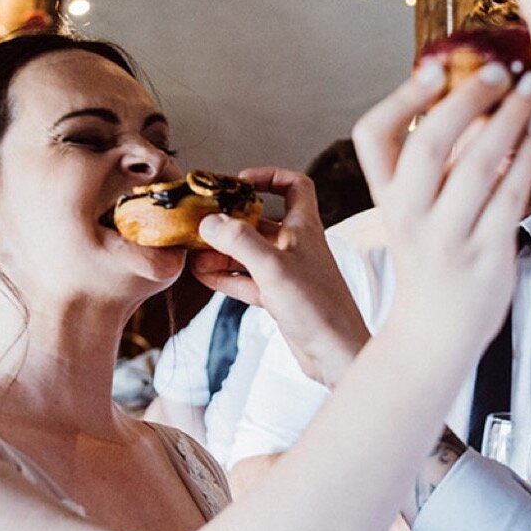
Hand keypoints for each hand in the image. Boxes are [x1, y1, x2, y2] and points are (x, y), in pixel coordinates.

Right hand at [194, 169, 369, 385]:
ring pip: (248, 254)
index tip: (240, 180)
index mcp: (304, 228)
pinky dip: (226, 277)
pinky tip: (204, 276)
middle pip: (259, 222)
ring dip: (222, 252)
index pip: (294, 185)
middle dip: (229, 221)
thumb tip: (210, 222)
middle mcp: (296, 246)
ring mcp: (286, 273)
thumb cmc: (317, 307)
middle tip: (201, 223)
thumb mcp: (273, 267)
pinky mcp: (279, 298)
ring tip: (194, 254)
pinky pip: (247, 280)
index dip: (269, 176)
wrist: (336, 353)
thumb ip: (239, 241)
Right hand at [352, 59, 530, 363]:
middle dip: (466, 100)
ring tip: (530, 89)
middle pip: (427, 147)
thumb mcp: (414, 209)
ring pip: (475, 168)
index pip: (373, 137)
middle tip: (500, 68)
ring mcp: (446, 239)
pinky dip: (527, 156)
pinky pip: (510, 195)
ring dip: (507, 121)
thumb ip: (432, 160)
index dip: (401, 98)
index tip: (434, 66)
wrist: (436, 332)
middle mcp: (409, 217)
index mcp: (386, 197)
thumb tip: (469, 89)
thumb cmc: (433, 257)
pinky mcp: (485, 255)